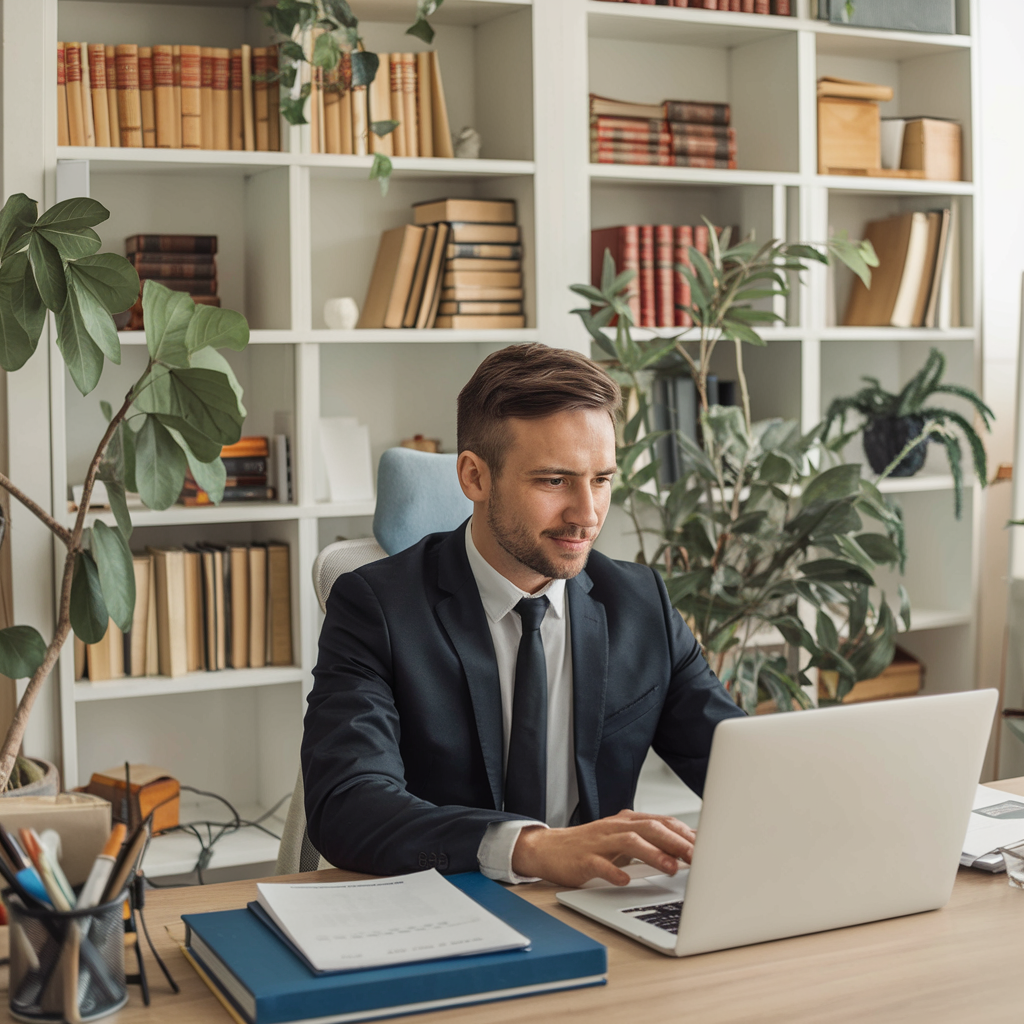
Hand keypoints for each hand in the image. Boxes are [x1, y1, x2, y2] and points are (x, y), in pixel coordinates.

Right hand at [511, 809, 695, 887]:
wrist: (549, 849)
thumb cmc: (591, 846)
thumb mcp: (623, 839)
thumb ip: (651, 841)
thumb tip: (688, 847)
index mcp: (627, 821)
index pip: (662, 822)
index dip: (685, 833)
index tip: (708, 846)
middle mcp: (615, 827)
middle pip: (650, 828)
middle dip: (676, 842)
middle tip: (697, 857)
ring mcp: (599, 842)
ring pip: (630, 842)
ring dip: (653, 854)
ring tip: (671, 868)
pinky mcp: (583, 859)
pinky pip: (600, 864)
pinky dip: (614, 872)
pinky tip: (625, 880)